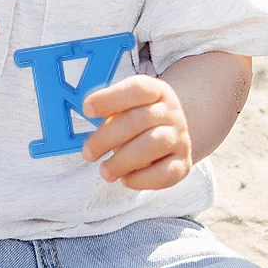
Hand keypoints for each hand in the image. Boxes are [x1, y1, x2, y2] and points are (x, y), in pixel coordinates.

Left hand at [81, 75, 191, 189]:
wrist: (172, 137)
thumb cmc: (139, 123)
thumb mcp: (125, 108)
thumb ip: (106, 111)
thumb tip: (85, 115)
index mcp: (156, 92)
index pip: (137, 89)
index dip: (110, 98)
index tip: (87, 109)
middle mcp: (171, 113)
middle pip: (139, 119)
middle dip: (107, 137)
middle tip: (88, 152)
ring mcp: (180, 138)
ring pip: (154, 144)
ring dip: (123, 160)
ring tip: (105, 170)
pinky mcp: (183, 164)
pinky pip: (166, 173)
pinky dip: (142, 179)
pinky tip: (126, 179)